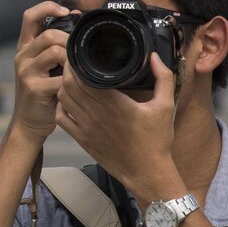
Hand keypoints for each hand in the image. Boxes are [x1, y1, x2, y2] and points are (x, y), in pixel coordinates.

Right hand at [8, 2, 71, 143]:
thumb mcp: (43, 66)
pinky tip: (76, 86)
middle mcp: (22, 57)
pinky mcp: (34, 88)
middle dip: (69, 40)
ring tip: (78, 69)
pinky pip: (60, 77)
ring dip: (72, 59)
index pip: (29, 16)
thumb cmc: (42, 93)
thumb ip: (54, 46)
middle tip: (79, 52)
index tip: (65, 10)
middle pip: (49, 35)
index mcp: (24, 48)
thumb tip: (75, 17)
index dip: (47, 7)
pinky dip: (72, 80)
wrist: (28, 123)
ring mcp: (26, 72)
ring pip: (55, 52)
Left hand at [56, 53, 181, 198]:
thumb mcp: (166, 107)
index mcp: (114, 103)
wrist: (147, 173)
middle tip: (74, 61)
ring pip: (63, 99)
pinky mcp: (82, 139)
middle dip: (68, 70)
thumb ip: (163, 78)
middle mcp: (96, 113)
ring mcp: (86, 127)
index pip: (84, 76)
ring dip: (64, 86)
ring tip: (70, 77)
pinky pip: (61, 118)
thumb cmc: (157, 140)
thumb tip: (153, 56)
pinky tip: (68, 100)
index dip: (77, 62)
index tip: (80, 53)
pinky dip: (61, 106)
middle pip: (69, 84)